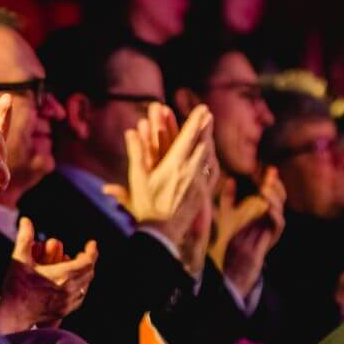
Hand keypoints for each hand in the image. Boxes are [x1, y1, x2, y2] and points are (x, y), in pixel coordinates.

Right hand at [0, 216, 97, 331]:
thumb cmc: (16, 287)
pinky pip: (79, 297)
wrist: (13, 314)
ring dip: (84, 274)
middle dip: (88, 261)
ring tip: (77, 267)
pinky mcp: (64, 311)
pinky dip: (79, 288)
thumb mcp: (19, 259)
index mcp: (62, 276)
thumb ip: (24, 237)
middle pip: (89, 273)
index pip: (87, 261)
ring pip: (85, 285)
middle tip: (82, 254)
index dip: (91, 251)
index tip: (91, 243)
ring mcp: (68, 303)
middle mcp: (69, 290)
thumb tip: (26, 220)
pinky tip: (72, 284)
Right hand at [102, 102, 214, 246]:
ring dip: (210, 141)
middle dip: (205, 127)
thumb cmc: (147, 207)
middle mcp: (191, 172)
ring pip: (209, 157)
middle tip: (208, 114)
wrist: (162, 234)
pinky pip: (212, 173)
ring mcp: (200, 184)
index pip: (188, 138)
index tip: (202, 109)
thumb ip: (136, 154)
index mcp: (174, 166)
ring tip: (210, 131)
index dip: (196, 122)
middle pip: (202, 144)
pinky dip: (212, 160)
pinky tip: (212, 158)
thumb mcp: (137, 180)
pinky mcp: (204, 195)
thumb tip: (130, 132)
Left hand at [212, 167, 285, 294]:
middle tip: (270, 175)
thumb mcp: (227, 214)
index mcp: (261, 210)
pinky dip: (275, 213)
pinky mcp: (272, 238)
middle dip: (276, 185)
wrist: (232, 263)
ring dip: (275, 197)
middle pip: (280, 197)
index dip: (270, 180)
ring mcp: (272, 228)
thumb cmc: (230, 239)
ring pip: (280, 208)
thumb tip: (229, 179)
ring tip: (265, 188)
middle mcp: (269, 218)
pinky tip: (268, 206)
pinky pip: (279, 224)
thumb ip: (228, 198)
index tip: (267, 169)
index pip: (270, 191)